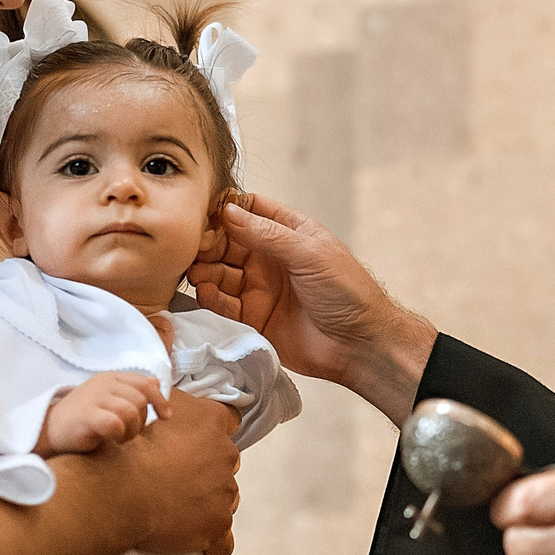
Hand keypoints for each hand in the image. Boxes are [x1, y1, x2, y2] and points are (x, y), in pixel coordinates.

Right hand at [37, 371, 165, 455]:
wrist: (50, 430)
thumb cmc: (83, 418)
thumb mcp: (109, 399)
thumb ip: (131, 391)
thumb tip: (156, 382)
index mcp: (110, 377)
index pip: (145, 383)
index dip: (159, 400)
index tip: (166, 417)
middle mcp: (103, 383)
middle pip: (140, 400)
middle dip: (142, 421)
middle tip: (128, 433)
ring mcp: (93, 397)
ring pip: (131, 412)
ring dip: (131, 430)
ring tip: (119, 438)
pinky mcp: (86, 415)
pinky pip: (115, 424)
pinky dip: (118, 434)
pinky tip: (111, 438)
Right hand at [88, 389, 238, 554]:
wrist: (117, 488)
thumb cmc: (126, 447)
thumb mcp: (147, 403)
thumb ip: (168, 397)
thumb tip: (172, 400)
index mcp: (211, 422)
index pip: (229, 421)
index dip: (212, 434)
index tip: (197, 444)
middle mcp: (226, 455)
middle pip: (225, 464)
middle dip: (207, 471)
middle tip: (176, 481)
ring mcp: (224, 493)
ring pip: (223, 500)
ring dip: (207, 504)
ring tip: (176, 512)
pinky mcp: (216, 525)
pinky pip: (222, 542)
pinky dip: (212, 545)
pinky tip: (199, 546)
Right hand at [187, 193, 438, 423]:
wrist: (359, 344)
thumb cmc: (347, 291)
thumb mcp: (309, 253)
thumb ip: (268, 234)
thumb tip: (228, 211)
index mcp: (288, 233)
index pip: (249, 210)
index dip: (226, 209)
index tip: (204, 213)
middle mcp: (269, 258)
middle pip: (226, 242)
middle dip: (208, 243)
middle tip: (194, 248)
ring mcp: (259, 288)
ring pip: (220, 273)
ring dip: (205, 271)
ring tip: (197, 274)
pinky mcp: (252, 318)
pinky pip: (223, 304)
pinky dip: (212, 298)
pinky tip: (208, 294)